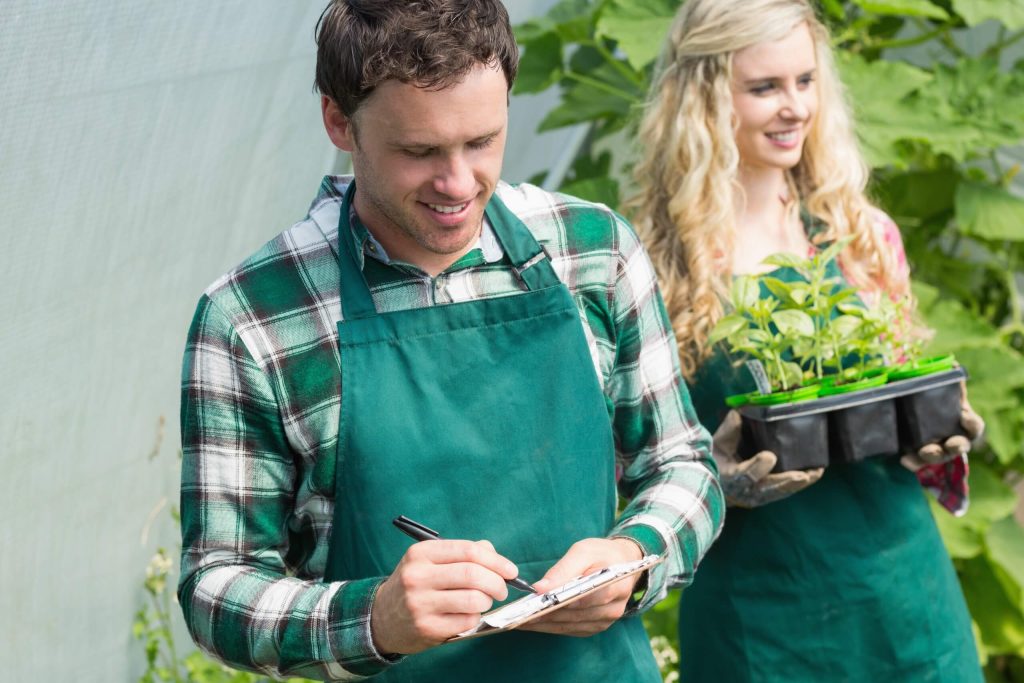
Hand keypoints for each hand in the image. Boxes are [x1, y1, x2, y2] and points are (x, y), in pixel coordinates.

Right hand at [370, 539, 518, 654]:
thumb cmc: (415, 584)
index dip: (496, 560)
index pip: (468, 551)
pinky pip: (467, 621)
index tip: (510, 570)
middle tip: (503, 589)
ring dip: (488, 601)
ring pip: (473, 599)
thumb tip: (494, 555)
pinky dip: (475, 617)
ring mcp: (420, 603)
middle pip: (473, 574)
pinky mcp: (427, 628)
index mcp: (421, 553)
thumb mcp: (429, 560)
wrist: (382, 618)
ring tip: (484, 601)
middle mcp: (417, 576)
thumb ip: (463, 553)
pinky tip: (468, 615)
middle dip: (497, 582)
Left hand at [516, 538, 642, 636]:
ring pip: (570, 625)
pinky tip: (534, 622)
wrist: (623, 564)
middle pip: (573, 614)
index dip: (557, 602)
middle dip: (544, 614)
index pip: (583, 598)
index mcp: (614, 584)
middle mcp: (613, 608)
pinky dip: (551, 626)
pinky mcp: (597, 626)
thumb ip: (563, 569)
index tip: (533, 603)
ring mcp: (606, 620)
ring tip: (519, 620)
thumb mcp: (584, 550)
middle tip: (517, 615)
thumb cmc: (602, 554)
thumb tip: (540, 588)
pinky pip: (571, 629)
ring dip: (544, 624)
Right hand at [713, 410, 822, 507]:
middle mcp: (742, 491)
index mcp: (728, 476)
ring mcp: (754, 497)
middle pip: (765, 488)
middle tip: (803, 475)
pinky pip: (783, 492)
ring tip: (814, 474)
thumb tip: (739, 412)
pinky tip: (813, 475)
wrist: (713, 484)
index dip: (756, 467)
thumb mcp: (717, 444)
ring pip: (777, 492)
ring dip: (797, 484)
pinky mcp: (764, 498)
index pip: (742, 475)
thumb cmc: (715, 460)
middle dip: (785, 481)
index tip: (769, 456)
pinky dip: (797, 484)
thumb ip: (729, 429)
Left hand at [901, 382, 984, 470]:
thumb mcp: (942, 391)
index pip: (975, 426)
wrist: (913, 414)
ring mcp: (939, 450)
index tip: (964, 416)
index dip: (972, 424)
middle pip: (961, 446)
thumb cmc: (934, 399)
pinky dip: (912, 462)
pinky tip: (904, 459)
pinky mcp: (920, 457)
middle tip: (951, 443)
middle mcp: (954, 439)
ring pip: (939, 456)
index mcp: (963, 422)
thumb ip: (947, 382)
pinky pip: (918, 463)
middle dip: (957, 446)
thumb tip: (951, 365)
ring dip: (933, 454)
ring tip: (924, 451)